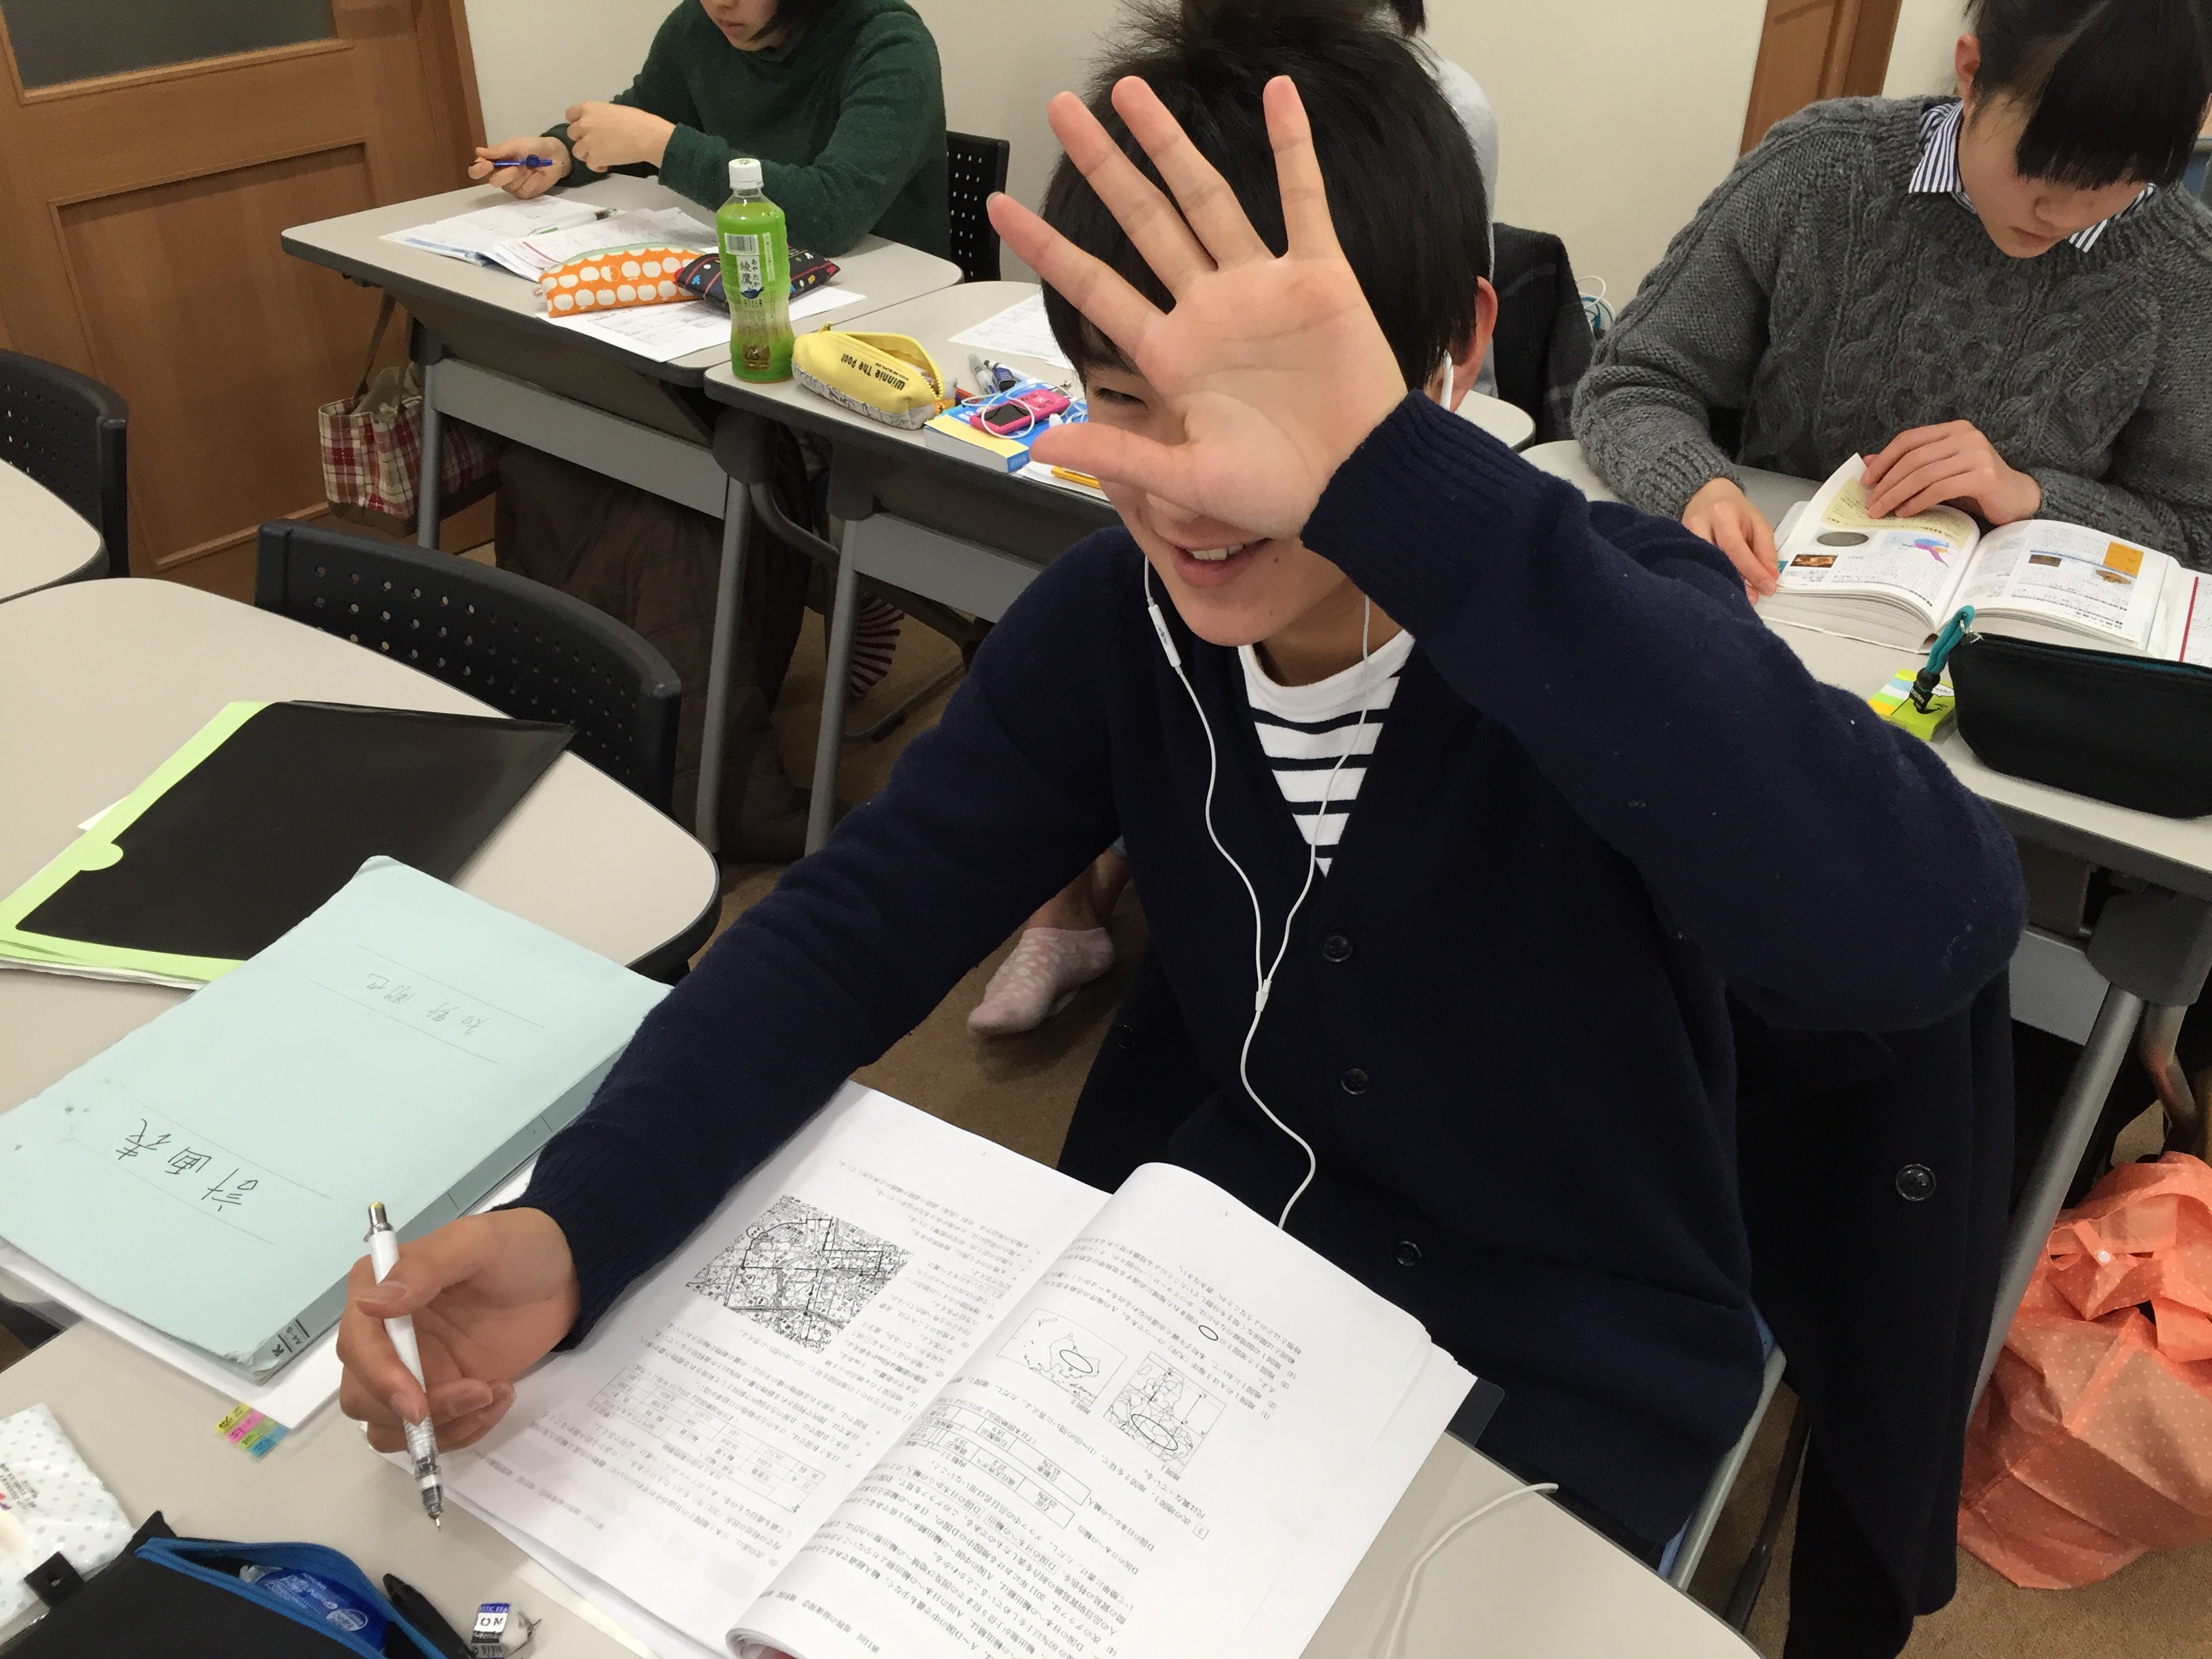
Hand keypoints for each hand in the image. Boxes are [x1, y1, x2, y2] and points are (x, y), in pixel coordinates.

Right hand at [336, 1209, 579, 1453]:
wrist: (564, 1275)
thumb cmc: (520, 1248)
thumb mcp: (478, 1242)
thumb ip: (426, 1268)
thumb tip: (370, 1305)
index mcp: (380, 1288)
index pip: (356, 1344)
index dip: (379, 1379)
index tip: (417, 1403)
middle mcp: (384, 1334)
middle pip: (362, 1396)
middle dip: (415, 1411)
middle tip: (477, 1394)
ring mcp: (411, 1368)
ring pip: (390, 1425)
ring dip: (442, 1427)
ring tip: (496, 1394)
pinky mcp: (441, 1393)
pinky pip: (431, 1434)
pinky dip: (465, 1429)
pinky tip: (502, 1395)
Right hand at [468, 136, 570, 198]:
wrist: (555, 155)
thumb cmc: (533, 147)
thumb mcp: (516, 145)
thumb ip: (499, 151)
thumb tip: (478, 153)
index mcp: (494, 162)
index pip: (477, 171)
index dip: (478, 170)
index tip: (487, 165)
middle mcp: (500, 175)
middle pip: (493, 181)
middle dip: (507, 173)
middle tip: (521, 164)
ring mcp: (512, 186)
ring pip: (509, 187)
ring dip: (522, 176)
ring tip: (531, 166)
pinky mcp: (525, 194)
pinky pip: (523, 191)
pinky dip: (532, 182)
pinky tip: (538, 174)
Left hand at [563, 102, 675, 174]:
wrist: (647, 137)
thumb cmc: (637, 120)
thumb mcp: (613, 110)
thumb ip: (600, 116)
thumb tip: (599, 125)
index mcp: (589, 108)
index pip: (570, 114)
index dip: (576, 122)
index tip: (585, 128)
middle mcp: (584, 124)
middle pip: (571, 134)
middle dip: (581, 138)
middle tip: (595, 143)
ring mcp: (588, 142)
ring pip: (577, 151)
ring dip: (587, 154)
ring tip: (600, 155)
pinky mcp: (594, 158)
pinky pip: (589, 164)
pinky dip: (597, 166)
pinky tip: (606, 164)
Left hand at [985, 77, 1405, 539]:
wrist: (1358, 486)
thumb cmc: (1277, 491)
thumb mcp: (1186, 479)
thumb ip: (1118, 454)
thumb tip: (1043, 443)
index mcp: (1172, 353)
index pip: (1095, 284)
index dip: (1048, 246)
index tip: (1000, 210)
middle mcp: (1209, 308)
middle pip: (1143, 219)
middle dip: (1103, 164)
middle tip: (1061, 109)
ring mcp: (1262, 287)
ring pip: (1207, 198)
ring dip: (1171, 144)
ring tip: (1133, 92)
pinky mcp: (1319, 278)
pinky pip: (1304, 202)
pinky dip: (1294, 148)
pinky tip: (1279, 96)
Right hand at [1682, 476, 1778, 599]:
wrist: (1705, 495)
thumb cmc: (1735, 510)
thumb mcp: (1757, 523)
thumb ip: (1765, 550)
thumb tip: (1770, 579)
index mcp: (1722, 514)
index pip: (1736, 548)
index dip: (1752, 571)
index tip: (1768, 589)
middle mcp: (1698, 525)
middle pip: (1716, 560)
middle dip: (1737, 582)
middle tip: (1752, 598)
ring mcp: (1683, 537)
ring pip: (1702, 566)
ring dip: (1721, 584)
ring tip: (1738, 596)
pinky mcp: (1676, 546)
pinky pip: (1694, 567)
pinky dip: (1709, 580)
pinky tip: (1720, 589)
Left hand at [1861, 421, 2040, 523]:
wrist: (2016, 498)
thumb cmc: (1974, 486)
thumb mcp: (1938, 472)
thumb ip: (1909, 465)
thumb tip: (1867, 462)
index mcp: (1954, 430)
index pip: (1909, 439)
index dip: (1884, 459)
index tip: (1866, 481)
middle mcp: (1966, 437)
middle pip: (1913, 458)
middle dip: (1887, 483)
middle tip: (1870, 504)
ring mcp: (1977, 455)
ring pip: (1924, 474)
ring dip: (1897, 495)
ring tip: (1883, 511)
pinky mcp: (1984, 477)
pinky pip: (1940, 488)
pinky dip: (1918, 501)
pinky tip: (1905, 512)